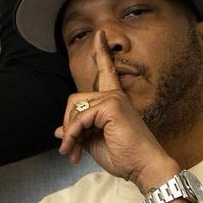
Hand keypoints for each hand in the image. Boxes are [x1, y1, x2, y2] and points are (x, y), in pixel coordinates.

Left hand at [55, 31, 174, 186]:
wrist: (143, 168)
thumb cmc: (124, 157)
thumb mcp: (95, 143)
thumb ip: (79, 132)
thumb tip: (59, 130)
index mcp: (114, 101)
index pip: (106, 72)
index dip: (101, 53)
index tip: (99, 35)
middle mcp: (115, 96)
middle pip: (75, 99)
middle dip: (68, 124)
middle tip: (69, 147)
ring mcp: (114, 99)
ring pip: (75, 109)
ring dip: (70, 133)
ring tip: (72, 151)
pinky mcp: (111, 106)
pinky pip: (80, 118)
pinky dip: (73, 136)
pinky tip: (75, 150)